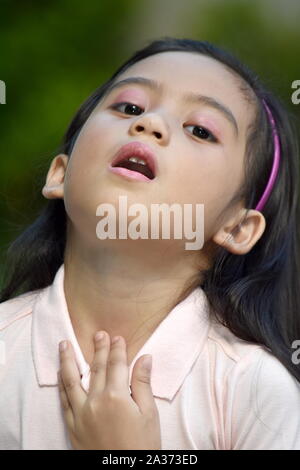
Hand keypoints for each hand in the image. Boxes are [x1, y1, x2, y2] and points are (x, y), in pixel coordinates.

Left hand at [57, 331, 161, 449]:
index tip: (117, 337)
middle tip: (98, 334)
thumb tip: (145, 358)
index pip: (116, 365)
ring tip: (64, 344)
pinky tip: (61, 374)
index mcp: (117, 397)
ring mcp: (81, 414)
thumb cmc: (141, 446)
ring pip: (72, 380)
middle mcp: (96, 401)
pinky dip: (62, 385)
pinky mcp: (73, 426)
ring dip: (68, 360)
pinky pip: (64, 400)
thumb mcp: (149, 415)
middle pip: (96, 368)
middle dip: (98, 349)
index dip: (117, 350)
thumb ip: (143, 384)